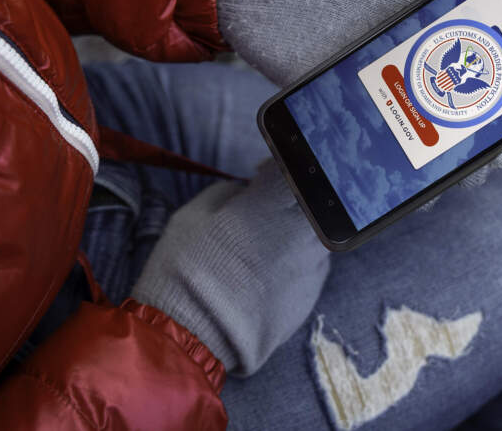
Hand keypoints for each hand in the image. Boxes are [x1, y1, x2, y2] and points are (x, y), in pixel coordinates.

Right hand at [131, 162, 327, 375]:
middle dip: (294, 199)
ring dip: (297, 232)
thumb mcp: (193, 215)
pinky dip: (295, 263)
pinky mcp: (313, 297)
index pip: (294, 167)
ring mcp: (313, 265)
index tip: (262, 171)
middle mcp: (302, 231)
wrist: (191, 338)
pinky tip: (268, 276)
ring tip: (264, 246)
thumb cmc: (184, 270)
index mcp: (272, 203)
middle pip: (314, 200)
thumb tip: (247, 190)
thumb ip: (230, 193)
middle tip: (267, 207)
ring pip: (317, 235)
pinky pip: (312, 267)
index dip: (278, 164)